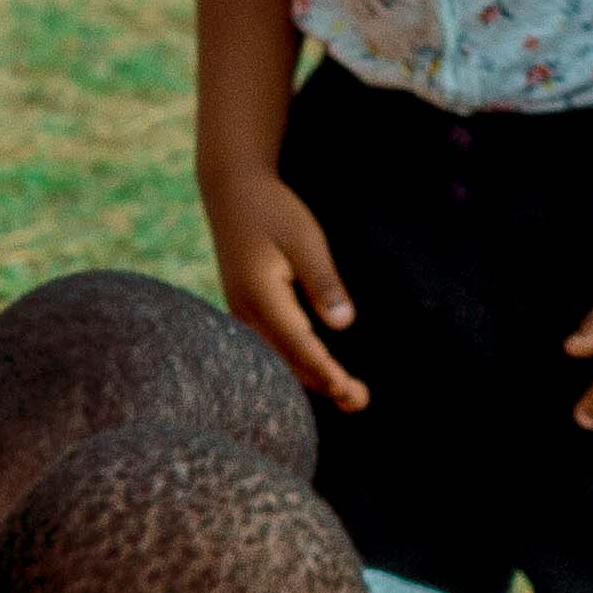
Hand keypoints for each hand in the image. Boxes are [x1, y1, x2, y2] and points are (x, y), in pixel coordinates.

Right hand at [202, 170, 365, 410]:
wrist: (231, 190)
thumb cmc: (272, 210)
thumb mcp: (305, 239)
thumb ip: (323, 282)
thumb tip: (344, 324)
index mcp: (261, 297)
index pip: (297, 345)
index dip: (324, 370)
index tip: (348, 390)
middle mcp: (246, 313)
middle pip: (286, 362)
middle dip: (323, 383)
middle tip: (361, 401)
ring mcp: (241, 314)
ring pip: (276, 359)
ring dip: (311, 377)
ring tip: (347, 394)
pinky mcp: (245, 310)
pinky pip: (269, 348)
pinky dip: (295, 363)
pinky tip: (317, 370)